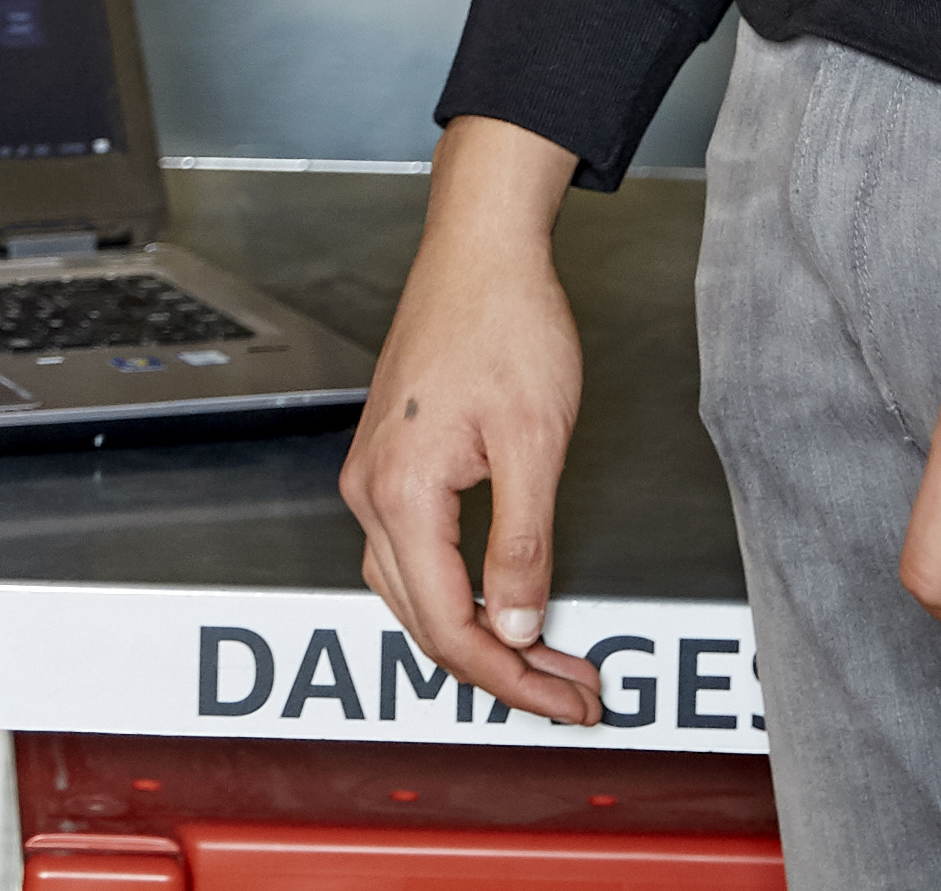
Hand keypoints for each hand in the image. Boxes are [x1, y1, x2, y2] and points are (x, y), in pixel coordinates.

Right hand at [340, 116, 607, 727]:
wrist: (479, 244)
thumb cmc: (505, 318)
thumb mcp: (536, 438)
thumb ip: (523, 543)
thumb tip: (517, 626)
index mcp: (401, 492)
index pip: (449, 625)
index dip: (509, 675)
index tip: (563, 695)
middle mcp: (371, 491)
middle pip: (425, 621)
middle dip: (500, 669)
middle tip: (569, 690)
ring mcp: (373, 475)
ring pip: (413, 593)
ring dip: (477, 635)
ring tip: (544, 659)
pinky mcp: (389, 459)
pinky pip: (412, 553)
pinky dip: (456, 591)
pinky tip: (495, 601)